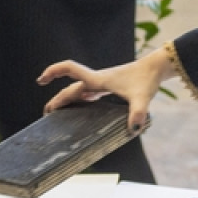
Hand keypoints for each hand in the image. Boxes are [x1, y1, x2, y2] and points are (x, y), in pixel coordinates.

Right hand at [39, 47, 174, 130]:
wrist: (156, 67)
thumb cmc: (147, 79)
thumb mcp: (142, 98)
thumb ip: (138, 113)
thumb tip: (133, 130)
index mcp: (98, 80)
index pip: (70, 69)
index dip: (53, 71)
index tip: (41, 80)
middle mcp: (97, 80)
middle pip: (70, 88)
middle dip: (57, 99)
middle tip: (46, 114)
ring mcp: (102, 83)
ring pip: (78, 90)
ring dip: (66, 98)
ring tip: (58, 112)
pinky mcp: (109, 86)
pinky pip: (88, 92)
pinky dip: (80, 99)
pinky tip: (81, 106)